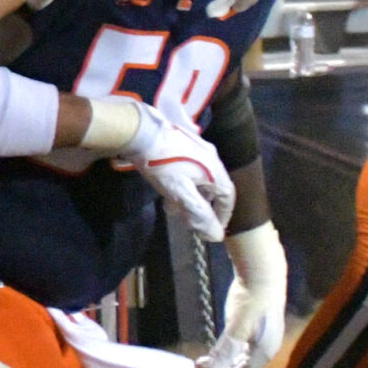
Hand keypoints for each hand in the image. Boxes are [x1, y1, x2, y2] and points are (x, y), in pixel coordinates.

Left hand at [106, 98, 236, 240]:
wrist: (140, 132)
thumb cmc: (163, 165)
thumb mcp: (181, 193)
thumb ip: (200, 214)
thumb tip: (216, 235)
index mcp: (215, 169)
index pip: (228, 196)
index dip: (223, 214)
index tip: (214, 228)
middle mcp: (211, 157)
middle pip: (213, 188)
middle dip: (203, 206)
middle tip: (190, 220)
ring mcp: (196, 148)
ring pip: (199, 179)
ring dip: (190, 196)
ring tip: (174, 208)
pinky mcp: (181, 142)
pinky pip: (189, 169)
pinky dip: (183, 183)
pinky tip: (167, 189)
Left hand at [200, 221, 286, 367]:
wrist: (262, 275)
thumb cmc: (251, 302)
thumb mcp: (236, 327)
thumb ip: (226, 350)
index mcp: (265, 352)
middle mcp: (266, 349)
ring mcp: (262, 339)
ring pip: (242, 359)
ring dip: (225, 363)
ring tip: (206, 361)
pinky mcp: (256, 329)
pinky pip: (243, 348)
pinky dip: (230, 353)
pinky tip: (217, 349)